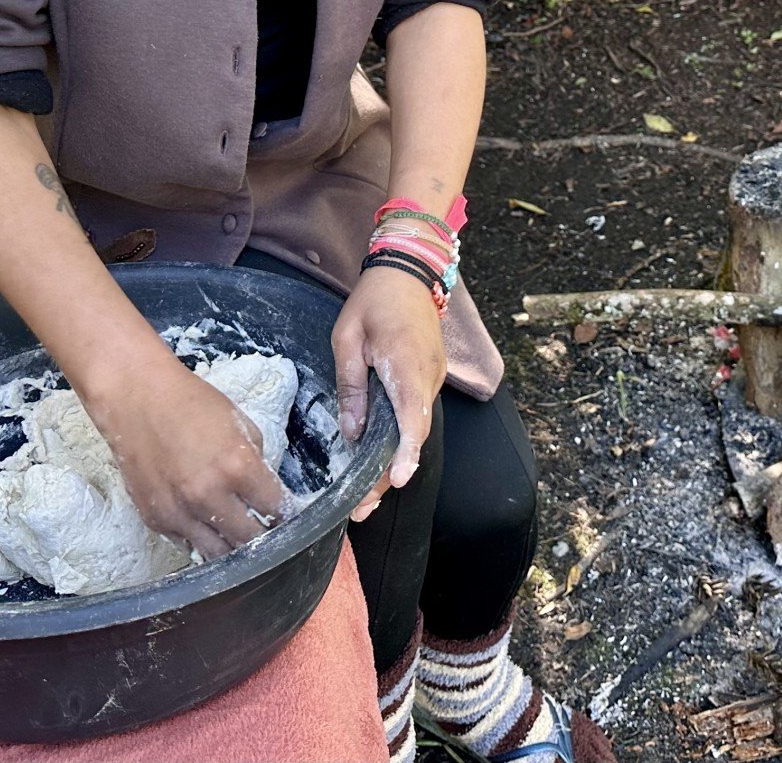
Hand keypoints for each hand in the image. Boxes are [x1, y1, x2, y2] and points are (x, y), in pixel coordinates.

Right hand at [79, 348, 287, 557]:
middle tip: (267, 532)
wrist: (137, 399)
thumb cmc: (192, 404)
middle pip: (250, 540)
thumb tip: (264, 493)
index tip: (286, 516)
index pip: (276, 508)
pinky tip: (211, 532)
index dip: (286, 514)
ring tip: (240, 539)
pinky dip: (203, 542)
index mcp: (237, 466)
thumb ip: (256, 462)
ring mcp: (179, 513)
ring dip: (234, 550)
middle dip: (264, 537)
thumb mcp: (241, 424)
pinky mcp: (156, 520)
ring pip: (218, 555)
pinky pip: (188, 546)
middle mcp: (209, 495)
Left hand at [332, 265, 445, 521]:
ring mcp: (433, 376)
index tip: (398, 479)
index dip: (406, 452)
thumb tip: (353, 433)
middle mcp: (427, 376)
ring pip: (416, 427)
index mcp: (405, 364)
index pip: (412, 418)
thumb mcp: (347, 339)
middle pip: (414, 434)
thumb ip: (351, 386)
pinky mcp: (431, 376)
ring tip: (365, 496)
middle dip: (390, 474)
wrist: (407, 272)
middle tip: (361, 510)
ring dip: (395, 460)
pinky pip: (416, 413)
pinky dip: (401, 439)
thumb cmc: (372, 301)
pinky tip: (380, 459)